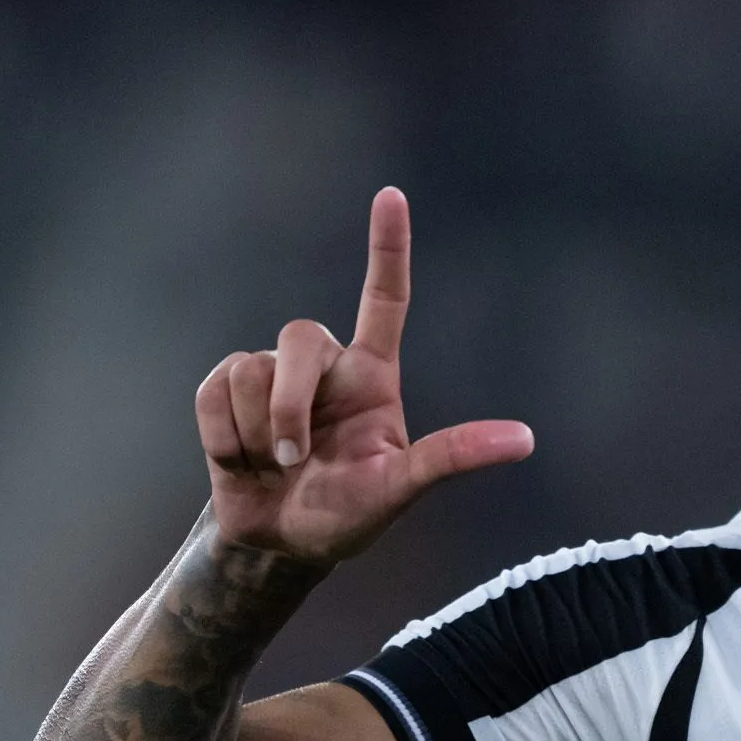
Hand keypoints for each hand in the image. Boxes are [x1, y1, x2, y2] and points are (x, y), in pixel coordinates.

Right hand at [196, 187, 533, 566]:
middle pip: (299, 337)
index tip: (392, 196)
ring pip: (251, 370)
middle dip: (289, 403)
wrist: (279, 544)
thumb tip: (526, 440)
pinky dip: (224, 439)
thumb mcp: (400, 489)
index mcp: (372, 376)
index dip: (387, 247)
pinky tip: (240, 463)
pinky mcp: (224, 392)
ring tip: (272, 467)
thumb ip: (452, 459)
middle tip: (292, 460)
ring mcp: (271, 375)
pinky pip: (214, 394)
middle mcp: (324, 365)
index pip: (384, 299)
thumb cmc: (347, 515)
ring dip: (257, 433)